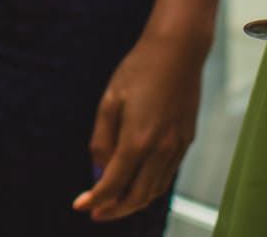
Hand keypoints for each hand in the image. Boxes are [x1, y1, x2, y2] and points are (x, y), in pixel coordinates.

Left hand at [75, 28, 206, 222]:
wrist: (178, 52)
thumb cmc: (138, 71)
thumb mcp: (110, 100)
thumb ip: (102, 138)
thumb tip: (99, 167)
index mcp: (138, 140)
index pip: (114, 182)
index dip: (96, 198)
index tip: (80, 206)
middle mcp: (161, 150)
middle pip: (138, 196)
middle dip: (115, 209)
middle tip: (96, 213)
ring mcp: (178, 147)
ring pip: (155, 189)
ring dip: (134, 201)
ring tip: (113, 203)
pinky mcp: (187, 141)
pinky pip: (167, 174)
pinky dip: (150, 186)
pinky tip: (136, 183)